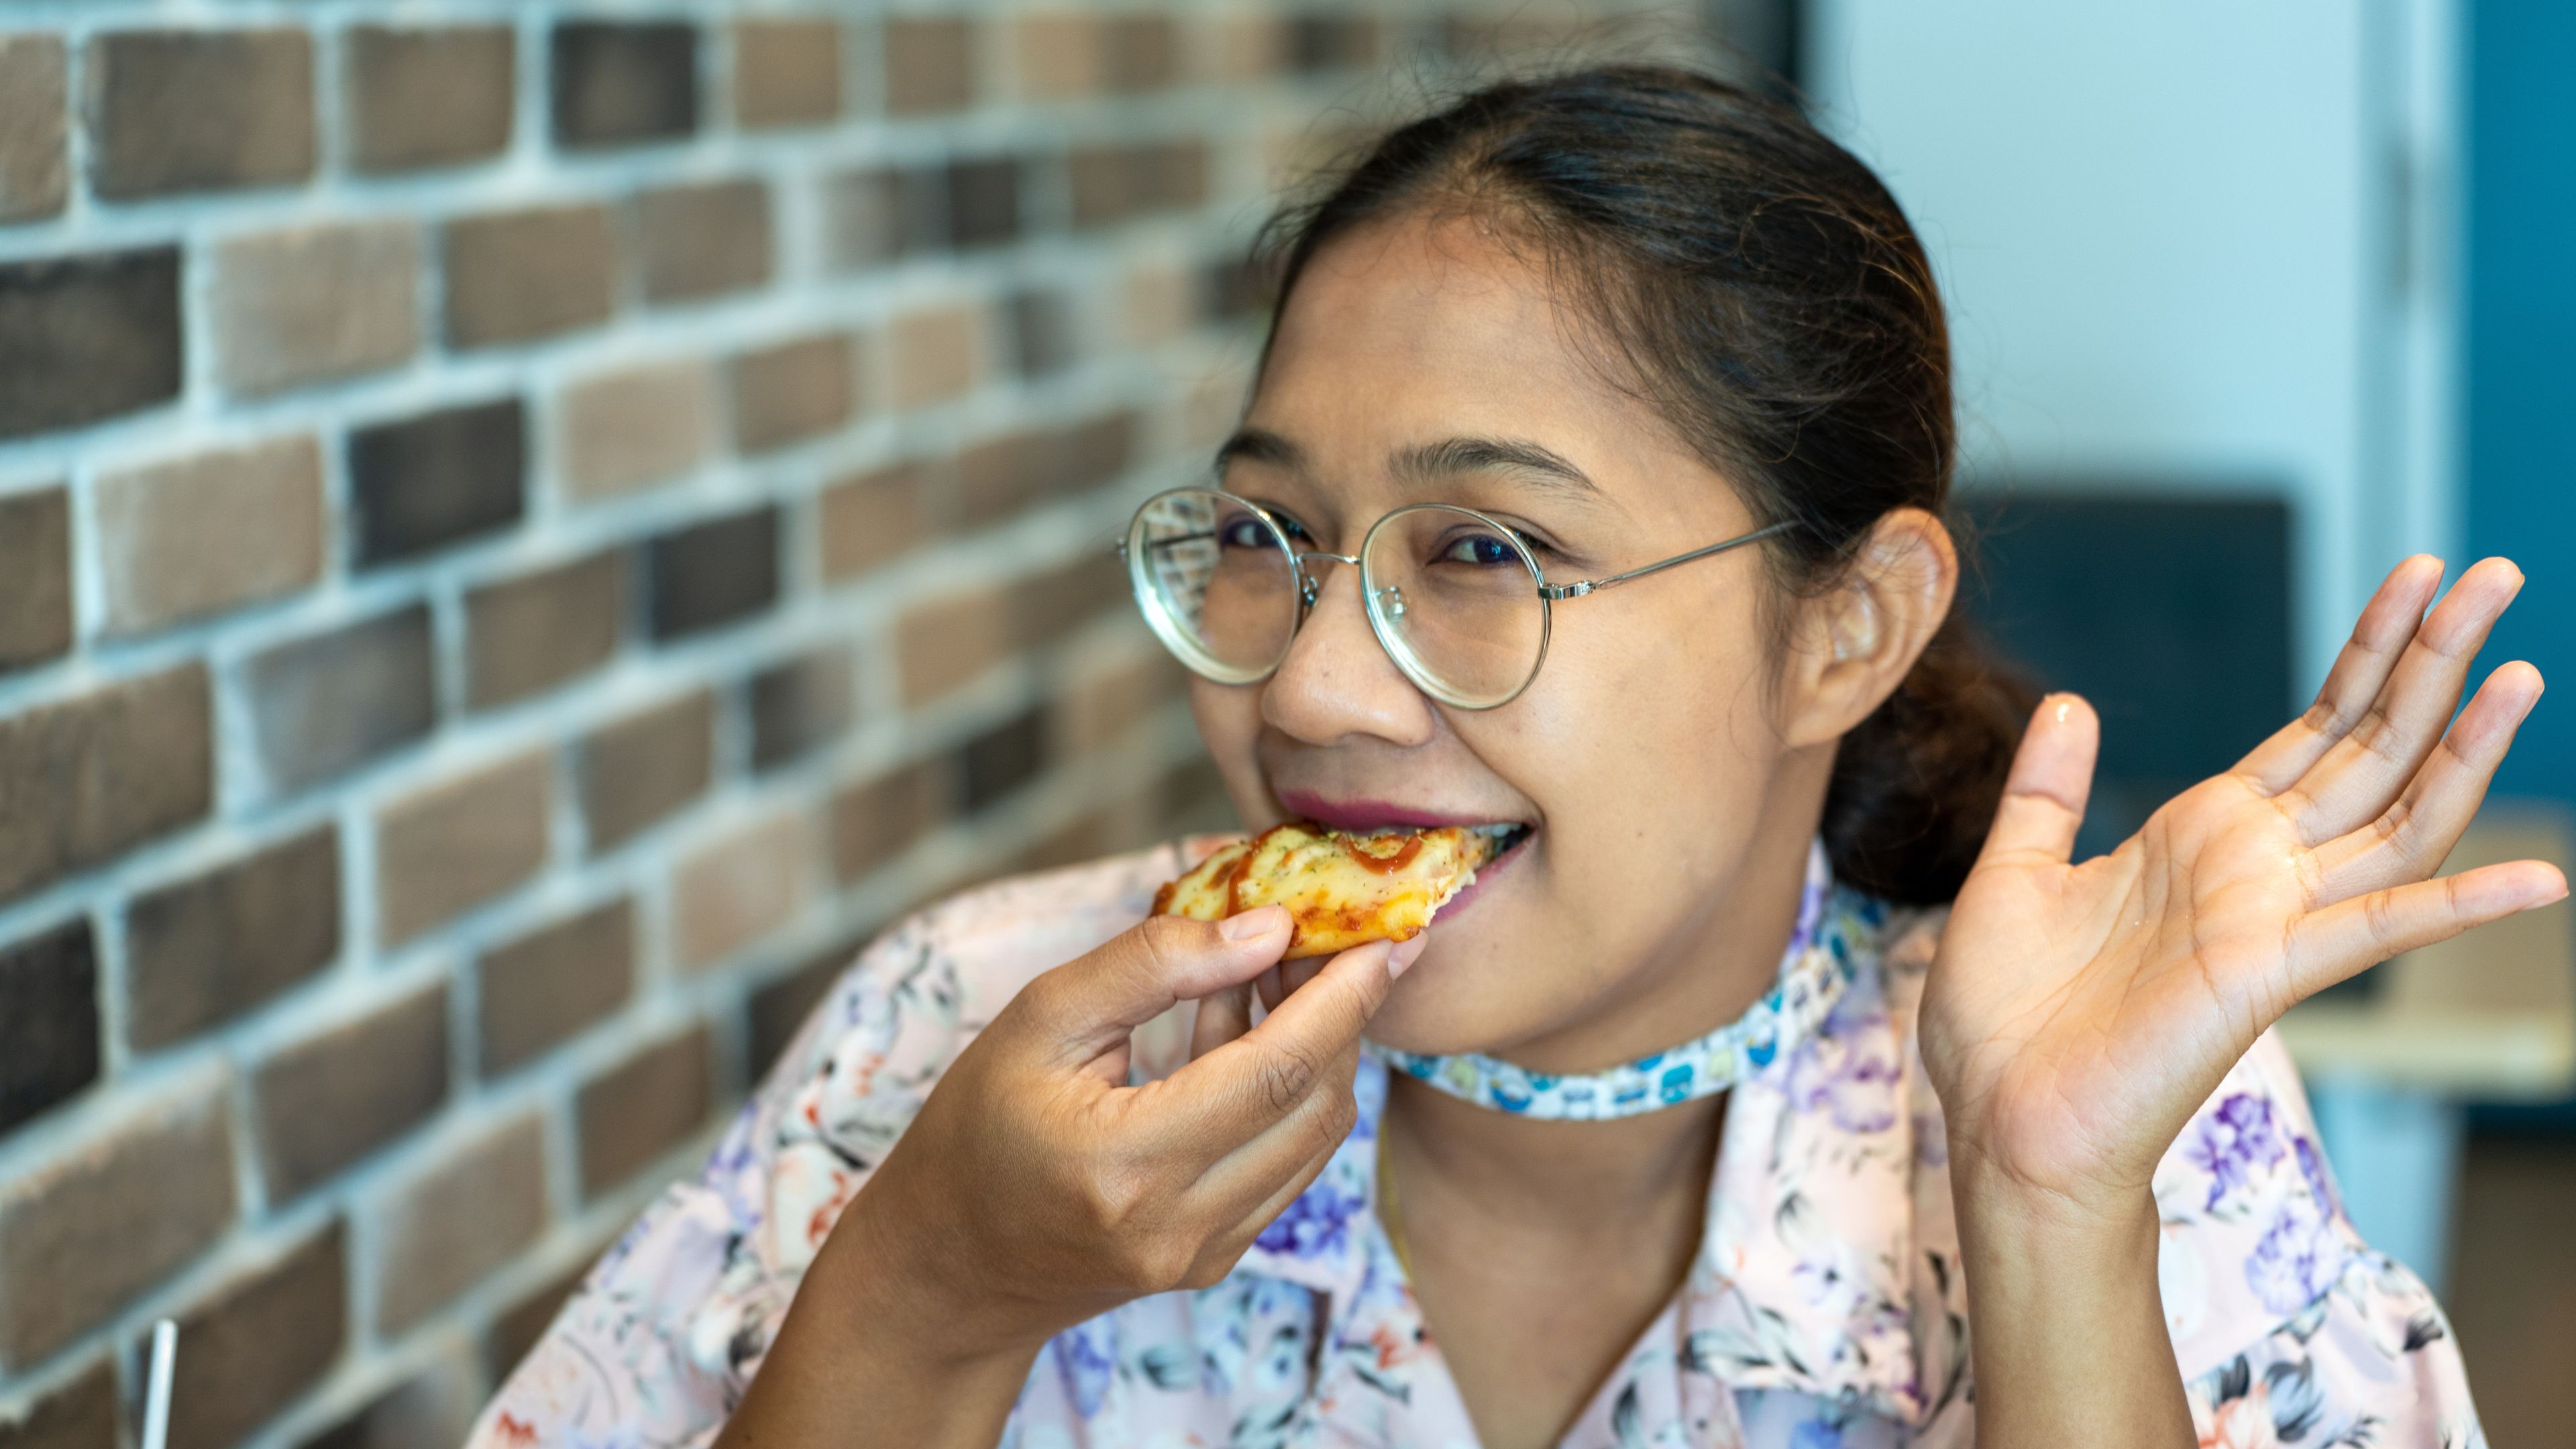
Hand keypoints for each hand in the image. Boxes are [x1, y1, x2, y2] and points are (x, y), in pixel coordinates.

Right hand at [820, 906, 1414, 1361]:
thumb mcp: (1040, 1019)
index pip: (1275, 1072)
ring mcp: (1203, 1255)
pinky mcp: (1215, 1261)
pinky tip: (1253, 1031)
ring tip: (1285, 973)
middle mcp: (1178, 1226)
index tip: (1385, 936)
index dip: (1341, 999)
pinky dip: (1291, 1094)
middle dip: (1344, 1016)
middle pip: (1313, 1106)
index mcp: (1127, 1164)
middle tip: (1335, 939)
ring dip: (1323, 1051)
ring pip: (1315, 1140)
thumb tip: (1267, 929)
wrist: (947, 1264)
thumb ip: (1153, 965)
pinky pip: (1288, 1166)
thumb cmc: (976, 1127)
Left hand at [1922, 555, 2565, 1215]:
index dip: (2369, 651)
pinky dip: (2463, 906)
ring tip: (2521, 669)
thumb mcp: (2014, 873)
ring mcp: (2273, 918)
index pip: (2313, 727)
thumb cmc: (2004, 1019)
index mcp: (2201, 836)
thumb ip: (2048, 790)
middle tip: (2495, 574)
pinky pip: (2383, 930)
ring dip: (2465, 746)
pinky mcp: (2270, 972)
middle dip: (2433, 659)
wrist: (1998, 1118)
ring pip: (2399, 815)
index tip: (2416, 575)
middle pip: (2373, 745)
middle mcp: (2256, 868)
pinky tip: (2541, 878)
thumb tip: (2068, 703)